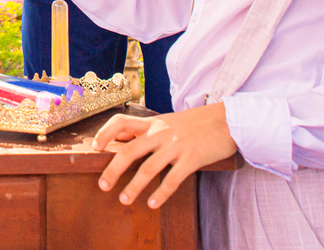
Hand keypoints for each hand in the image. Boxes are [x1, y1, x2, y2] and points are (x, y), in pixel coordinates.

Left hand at [92, 103, 236, 208]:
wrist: (228, 120)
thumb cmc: (195, 123)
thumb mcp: (167, 122)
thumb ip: (144, 130)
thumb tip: (120, 137)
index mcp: (153, 123)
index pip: (121, 122)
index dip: (105, 133)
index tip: (95, 147)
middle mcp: (161, 133)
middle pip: (129, 151)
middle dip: (113, 170)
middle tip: (103, 186)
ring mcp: (176, 146)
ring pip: (148, 168)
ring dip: (134, 187)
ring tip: (124, 200)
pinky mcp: (192, 159)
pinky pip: (172, 179)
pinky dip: (161, 193)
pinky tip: (152, 203)